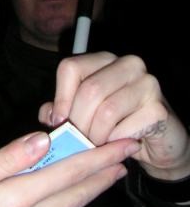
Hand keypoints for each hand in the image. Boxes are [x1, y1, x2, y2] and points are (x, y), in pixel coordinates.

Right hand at [0, 131, 137, 206]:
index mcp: (16, 199)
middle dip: (101, 177)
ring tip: (92, 183)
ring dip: (83, 200)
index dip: (99, 158)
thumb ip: (6, 158)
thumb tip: (43, 140)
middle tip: (121, 161)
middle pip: (73, 197)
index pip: (69, 173)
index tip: (122, 145)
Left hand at [38, 52, 189, 180]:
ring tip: (93, 146)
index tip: (58, 121)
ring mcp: (147, 83)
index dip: (60, 97)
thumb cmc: (115, 124)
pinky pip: (125, 129)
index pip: (71, 67)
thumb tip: (47, 115)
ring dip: (95, 135)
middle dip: (78, 122)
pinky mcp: (158, 108)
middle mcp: (127, 64)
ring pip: (106, 111)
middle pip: (89, 90)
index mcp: (104, 60)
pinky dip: (114, 143)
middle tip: (76, 141)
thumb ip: (61, 111)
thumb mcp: (83, 114)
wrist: (158, 141)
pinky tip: (116, 146)